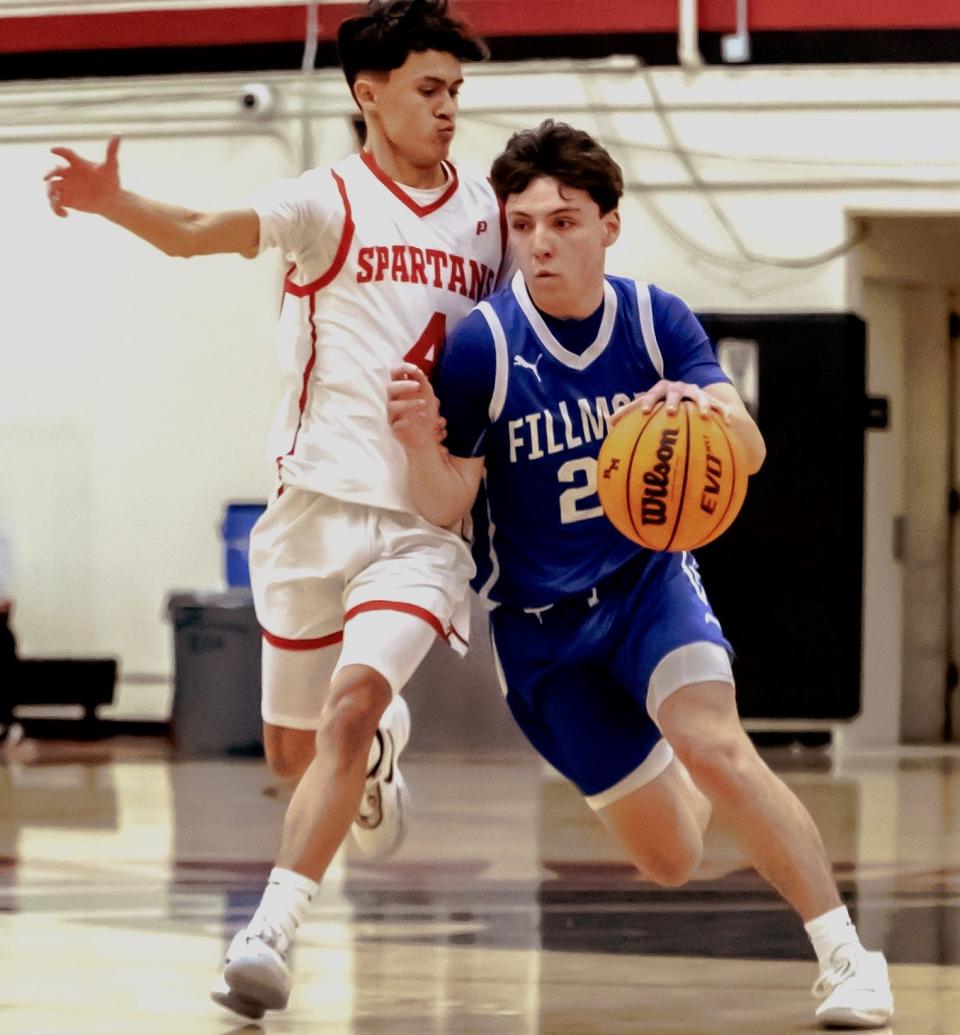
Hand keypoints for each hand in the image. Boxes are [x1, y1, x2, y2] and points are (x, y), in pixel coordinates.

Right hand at [43, 135, 121, 217]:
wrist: (111, 200)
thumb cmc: (110, 181)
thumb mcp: (112, 167)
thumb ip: (112, 151)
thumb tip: (118, 133)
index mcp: (77, 164)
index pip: (66, 154)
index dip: (59, 151)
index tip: (52, 150)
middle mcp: (68, 174)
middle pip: (53, 172)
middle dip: (48, 174)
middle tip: (46, 178)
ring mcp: (65, 187)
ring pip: (51, 188)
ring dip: (50, 194)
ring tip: (56, 201)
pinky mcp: (66, 200)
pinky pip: (55, 204)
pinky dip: (56, 209)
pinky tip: (65, 215)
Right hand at [388, 364, 444, 451]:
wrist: (427, 435)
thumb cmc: (426, 411)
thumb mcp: (427, 394)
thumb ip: (422, 381)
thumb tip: (416, 369)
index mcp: (401, 389)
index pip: (395, 373)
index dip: (402, 368)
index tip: (415, 369)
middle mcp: (394, 400)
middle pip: (390, 388)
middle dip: (404, 385)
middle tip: (418, 386)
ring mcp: (393, 414)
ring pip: (391, 406)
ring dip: (408, 404)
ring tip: (424, 405)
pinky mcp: (394, 428)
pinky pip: (395, 424)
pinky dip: (404, 422)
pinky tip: (416, 420)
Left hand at [611, 378, 734, 426]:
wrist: (687, 393)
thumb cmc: (661, 404)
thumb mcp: (648, 405)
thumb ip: (629, 413)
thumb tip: (609, 422)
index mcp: (661, 391)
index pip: (652, 394)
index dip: (648, 402)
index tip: (644, 412)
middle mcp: (678, 389)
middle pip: (675, 392)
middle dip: (673, 401)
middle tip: (671, 411)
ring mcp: (695, 393)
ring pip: (699, 397)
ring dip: (702, 404)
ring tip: (705, 415)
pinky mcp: (710, 400)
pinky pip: (719, 405)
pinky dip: (724, 412)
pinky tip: (730, 421)